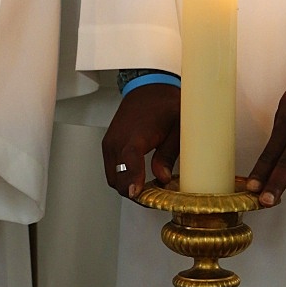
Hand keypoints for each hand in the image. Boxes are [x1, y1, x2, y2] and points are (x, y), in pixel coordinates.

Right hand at [102, 83, 179, 198]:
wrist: (148, 89)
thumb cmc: (164, 105)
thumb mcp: (177, 128)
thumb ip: (168, 154)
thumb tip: (163, 178)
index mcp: (135, 135)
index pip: (129, 161)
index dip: (132, 179)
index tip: (137, 194)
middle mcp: (117, 140)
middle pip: (118, 177)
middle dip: (134, 191)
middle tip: (154, 197)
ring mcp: (110, 144)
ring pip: (113, 177)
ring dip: (127, 186)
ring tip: (147, 189)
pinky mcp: (108, 145)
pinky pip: (111, 169)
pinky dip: (122, 177)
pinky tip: (138, 178)